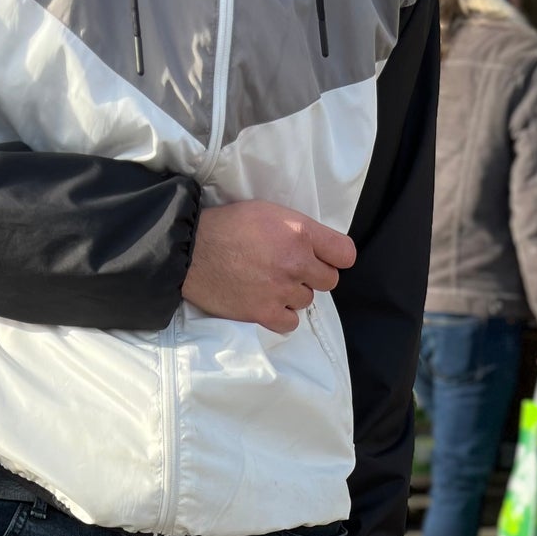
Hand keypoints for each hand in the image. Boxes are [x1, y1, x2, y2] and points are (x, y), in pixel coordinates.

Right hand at [184, 201, 356, 333]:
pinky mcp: (265, 313)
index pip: (345, 254)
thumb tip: (317, 248)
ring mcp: (282, 291)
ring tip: (269, 283)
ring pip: (307, 301)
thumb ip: (298, 230)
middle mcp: (295, 262)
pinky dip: (282, 315)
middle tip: (290, 269)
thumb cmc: (227, 227)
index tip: (324, 258)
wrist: (191, 252)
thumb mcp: (268, 212)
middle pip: (329, 280)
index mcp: (299, 232)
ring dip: (293, 295)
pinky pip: (291, 323)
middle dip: (313, 275)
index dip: (335, 257)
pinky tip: (267, 302)